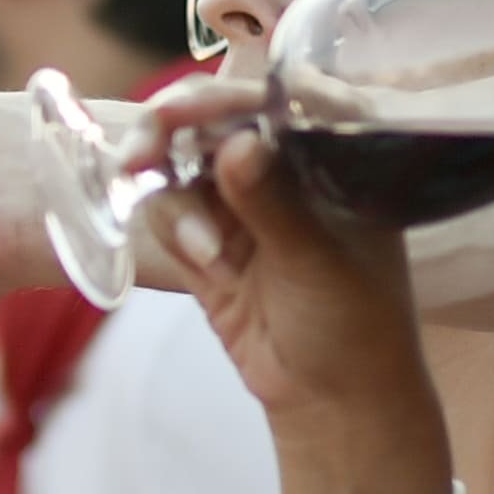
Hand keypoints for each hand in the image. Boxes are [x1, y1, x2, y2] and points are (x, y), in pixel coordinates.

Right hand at [144, 93, 440, 439]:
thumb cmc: (354, 325)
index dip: (228, 94)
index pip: (279, 97)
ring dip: (174, 197)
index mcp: (335, 152)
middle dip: (172, 133)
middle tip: (139, 155)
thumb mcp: (317, 260)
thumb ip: (272, 201)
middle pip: (214, 118)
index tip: (184, 110)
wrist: (330, 398)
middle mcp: (286, 163)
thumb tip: (238, 143)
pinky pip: (169, 208)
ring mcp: (243, 198)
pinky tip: (206, 268)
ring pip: (180, 161)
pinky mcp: (208, 235)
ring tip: (203, 252)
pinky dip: (174, 230)